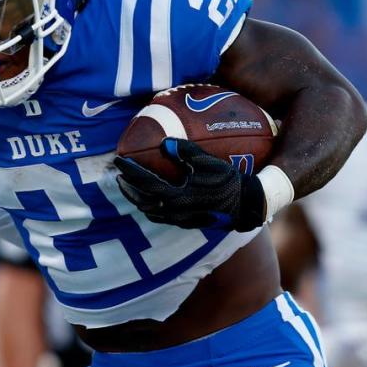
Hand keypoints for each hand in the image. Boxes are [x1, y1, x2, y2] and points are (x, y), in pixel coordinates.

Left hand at [114, 138, 265, 231]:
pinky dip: (150, 208)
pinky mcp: (186, 223)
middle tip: (119, 175)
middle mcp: (175, 211)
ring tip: (129, 187)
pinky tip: (150, 200)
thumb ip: (186, 152)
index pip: (145, 182)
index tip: (118, 160)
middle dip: (128, 187)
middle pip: (141, 200)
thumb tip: (165, 143)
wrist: (247, 206)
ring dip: (136, 199)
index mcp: (177, 196)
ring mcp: (180, 219)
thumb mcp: (209, 162)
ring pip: (149, 211)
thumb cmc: (229, 181)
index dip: (130, 171)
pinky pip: (160, 217)